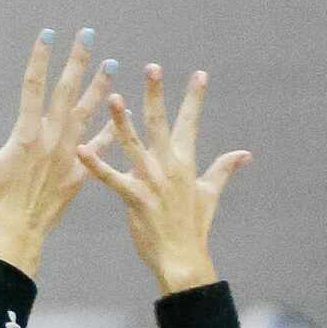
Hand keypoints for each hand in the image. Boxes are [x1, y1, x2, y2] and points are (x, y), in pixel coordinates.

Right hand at [0, 28, 116, 274]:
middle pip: (67, 91)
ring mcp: (68, 156)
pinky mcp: (79, 175)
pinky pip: (100, 147)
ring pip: (88, 114)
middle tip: (87, 34)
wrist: (16, 240)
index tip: (48, 33)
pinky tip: (122, 113)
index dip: (40, 58)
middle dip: (76, 61)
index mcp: (26, 135)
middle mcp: (51, 140)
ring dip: (100, 87)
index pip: (33, 87)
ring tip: (112, 64)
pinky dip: (112, 128)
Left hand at [82, 66, 249, 294]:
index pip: (191, 123)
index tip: (199, 74)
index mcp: (185, 164)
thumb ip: (223, 170)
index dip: (194, 98)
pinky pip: (111, 179)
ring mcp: (151, 182)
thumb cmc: (193, 228)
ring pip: (134, 145)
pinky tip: (82, 148)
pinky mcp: (135, 199)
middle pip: (161, 124)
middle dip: (156, 95)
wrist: (182, 260)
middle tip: (152, 67)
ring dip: (122, 121)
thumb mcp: (209, 195)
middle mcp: (169, 168)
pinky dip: (97, 164)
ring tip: (112, 97)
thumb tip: (244, 154)